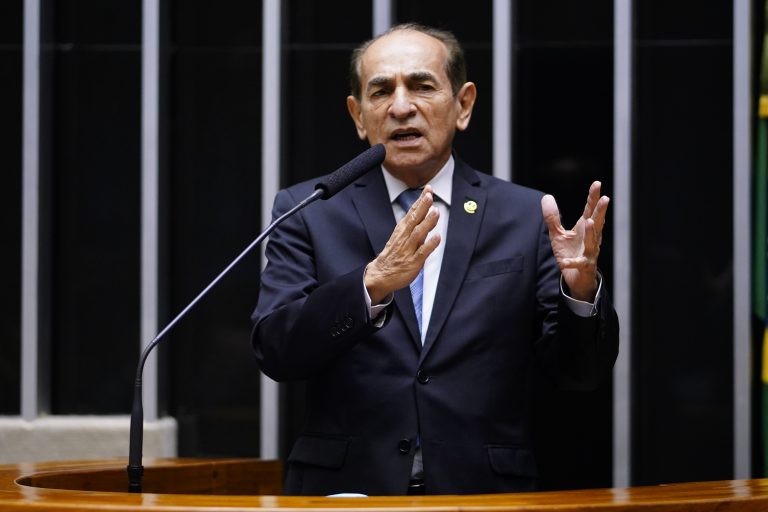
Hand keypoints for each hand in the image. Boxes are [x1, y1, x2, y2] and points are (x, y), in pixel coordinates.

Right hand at [365, 186, 440, 303]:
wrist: (381, 275)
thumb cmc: (393, 256)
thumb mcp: (401, 237)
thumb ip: (414, 226)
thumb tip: (427, 214)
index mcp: (401, 231)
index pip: (412, 213)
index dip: (420, 201)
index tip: (428, 190)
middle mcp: (404, 238)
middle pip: (414, 220)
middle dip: (422, 207)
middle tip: (429, 196)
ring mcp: (408, 250)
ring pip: (418, 234)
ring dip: (427, 222)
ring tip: (435, 212)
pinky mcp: (412, 262)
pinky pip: (422, 252)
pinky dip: (429, 244)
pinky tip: (437, 237)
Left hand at [541, 181, 609, 301]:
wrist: (577, 278)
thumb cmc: (570, 253)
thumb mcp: (558, 234)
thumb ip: (553, 217)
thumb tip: (546, 197)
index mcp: (584, 228)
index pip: (590, 210)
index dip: (593, 197)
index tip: (597, 183)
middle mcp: (591, 238)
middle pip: (597, 222)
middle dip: (600, 211)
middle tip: (606, 198)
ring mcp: (589, 252)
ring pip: (592, 241)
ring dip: (591, 232)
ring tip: (589, 221)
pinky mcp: (584, 266)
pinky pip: (578, 264)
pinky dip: (572, 262)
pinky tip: (565, 261)